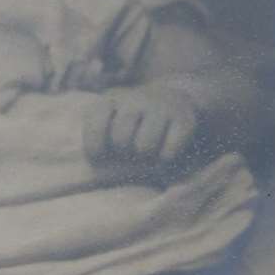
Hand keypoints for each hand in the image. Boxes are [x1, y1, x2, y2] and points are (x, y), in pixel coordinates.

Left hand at [83, 86, 199, 168]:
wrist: (173, 99)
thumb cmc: (133, 122)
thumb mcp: (110, 123)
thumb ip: (98, 143)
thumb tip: (91, 177)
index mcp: (111, 99)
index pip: (95, 125)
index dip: (95, 147)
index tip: (99, 155)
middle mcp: (135, 98)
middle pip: (120, 140)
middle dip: (123, 152)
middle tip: (129, 151)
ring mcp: (160, 106)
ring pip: (144, 147)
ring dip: (145, 157)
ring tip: (146, 150)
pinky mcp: (183, 119)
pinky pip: (168, 152)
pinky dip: (165, 158)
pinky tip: (164, 149)